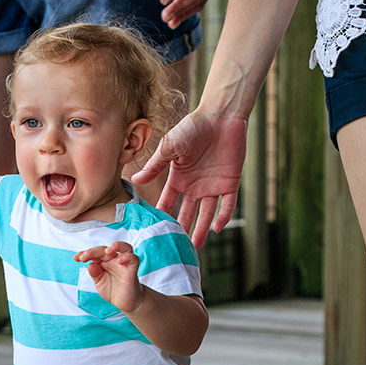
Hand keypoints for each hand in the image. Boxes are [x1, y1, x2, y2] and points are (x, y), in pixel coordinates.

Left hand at [73, 242, 144, 313]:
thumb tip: (90, 264)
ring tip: (107, 251)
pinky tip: (120, 260)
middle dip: (93, 251)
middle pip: (105, 249)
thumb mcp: (99, 282)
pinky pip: (133, 259)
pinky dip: (127, 257)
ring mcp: (124, 263)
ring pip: (124, 247)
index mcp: (104, 262)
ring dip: (116, 245)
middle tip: (83, 257)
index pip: (94, 253)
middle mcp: (113, 260)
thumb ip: (95, 273)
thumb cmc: (112, 290)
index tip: (75, 258)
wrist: (125, 302)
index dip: (85, 254)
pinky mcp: (132, 269)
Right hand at [132, 109, 246, 248]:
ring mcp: (213, 185)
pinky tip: (217, 228)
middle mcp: (195, 185)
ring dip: (202, 229)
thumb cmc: (193, 127)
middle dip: (182, 229)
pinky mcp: (230, 182)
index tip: (155, 232)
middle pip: (188, 212)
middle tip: (175, 248)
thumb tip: (135, 180)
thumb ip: (155, 166)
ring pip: (207, 213)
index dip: (163, 216)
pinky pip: (228, 204)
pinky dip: (223, 216)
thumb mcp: (170, 147)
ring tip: (195, 247)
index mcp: (179, 178)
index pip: (169, 202)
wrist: (220, 115)